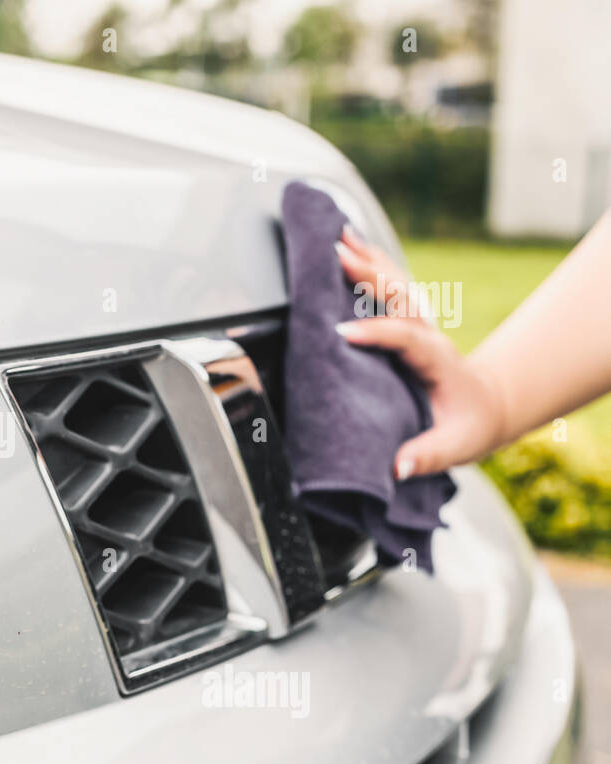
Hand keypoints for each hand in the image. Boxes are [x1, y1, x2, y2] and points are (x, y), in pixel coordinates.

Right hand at [334, 228, 506, 478]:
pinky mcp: (406, 320)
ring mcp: (417, 322)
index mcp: (436, 360)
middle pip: (399, 295)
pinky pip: (386, 284)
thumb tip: (400, 467)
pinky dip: (368, 261)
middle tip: (336, 253)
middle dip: (368, 273)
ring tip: (337, 234)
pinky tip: (347, 242)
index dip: (376, 333)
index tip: (341, 332)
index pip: (405, 338)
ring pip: (393, 283)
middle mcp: (427, 333)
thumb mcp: (456, 447)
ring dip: (367, 258)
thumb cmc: (469, 425)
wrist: (490, 404)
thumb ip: (429, 455)